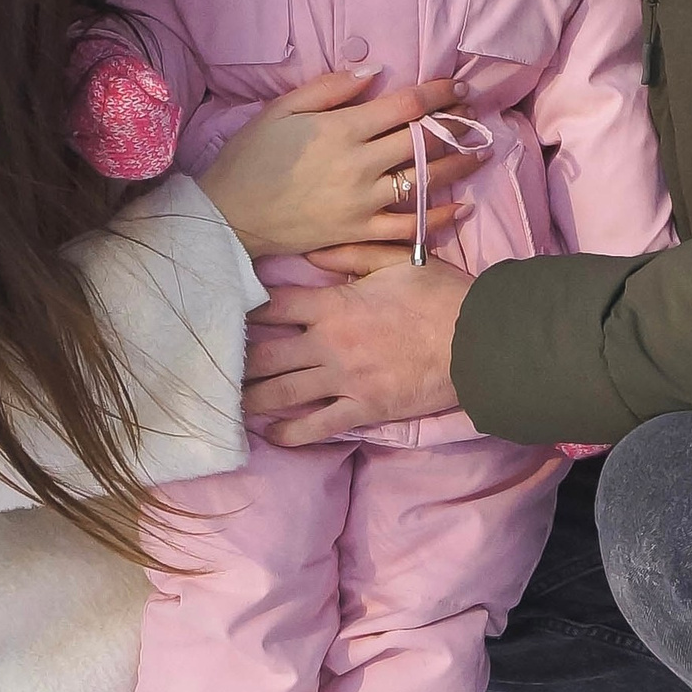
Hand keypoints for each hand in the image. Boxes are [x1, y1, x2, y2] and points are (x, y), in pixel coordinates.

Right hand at [196, 71, 482, 261]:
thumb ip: (330, 87)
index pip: (405, 106)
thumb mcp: (282, 109)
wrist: (229, 215)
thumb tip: (374, 69)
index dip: (438, 94)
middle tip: (475, 117)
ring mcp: (362, 203)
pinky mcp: (358, 233)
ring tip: (480, 154)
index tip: (459, 87)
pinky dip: (437, 219)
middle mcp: (360, 165)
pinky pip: (407, 228)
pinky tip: (461, 208)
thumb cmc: (251, 156)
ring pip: (423, 183)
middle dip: (454, 127)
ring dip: (458, 167)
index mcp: (342, 129)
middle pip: (422, 142)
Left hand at [242, 255, 470, 443]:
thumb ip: (349, 257)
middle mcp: (330, 344)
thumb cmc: (440, 295)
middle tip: (213, 365)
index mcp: (334, 305)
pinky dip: (289, 433)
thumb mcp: (396, 260)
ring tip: (227, 402)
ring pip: (282, 393)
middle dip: (236, 361)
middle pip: (265, 354)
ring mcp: (344, 380)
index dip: (244, 308)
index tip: (223, 312)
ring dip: (251, 399)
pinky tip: (271, 435)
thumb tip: (309, 255)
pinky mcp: (363, 409)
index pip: (273, 305)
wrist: (478, 340)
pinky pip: (316, 426)